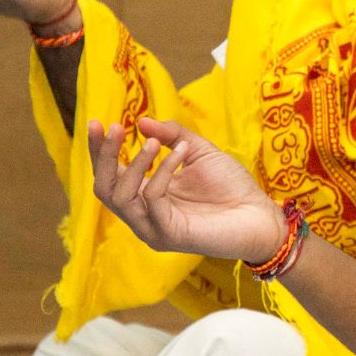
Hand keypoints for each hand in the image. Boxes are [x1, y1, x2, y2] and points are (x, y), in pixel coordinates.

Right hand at [89, 116, 286, 263]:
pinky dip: (162, 172)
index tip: (96, 122)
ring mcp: (152, 227)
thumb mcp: (198, 151)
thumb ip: (172, 135)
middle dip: (105, 156)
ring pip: (120, 197)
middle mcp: (143, 214)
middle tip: (115, 127)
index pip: (110, 175)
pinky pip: (152, 200)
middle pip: (104, 188)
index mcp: (145, 195)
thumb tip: (142, 121)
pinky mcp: (168, 235)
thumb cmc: (231, 186)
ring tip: (154, 142)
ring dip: (134, 163)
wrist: (259, 213)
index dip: (100, 151)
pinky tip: (180, 153)